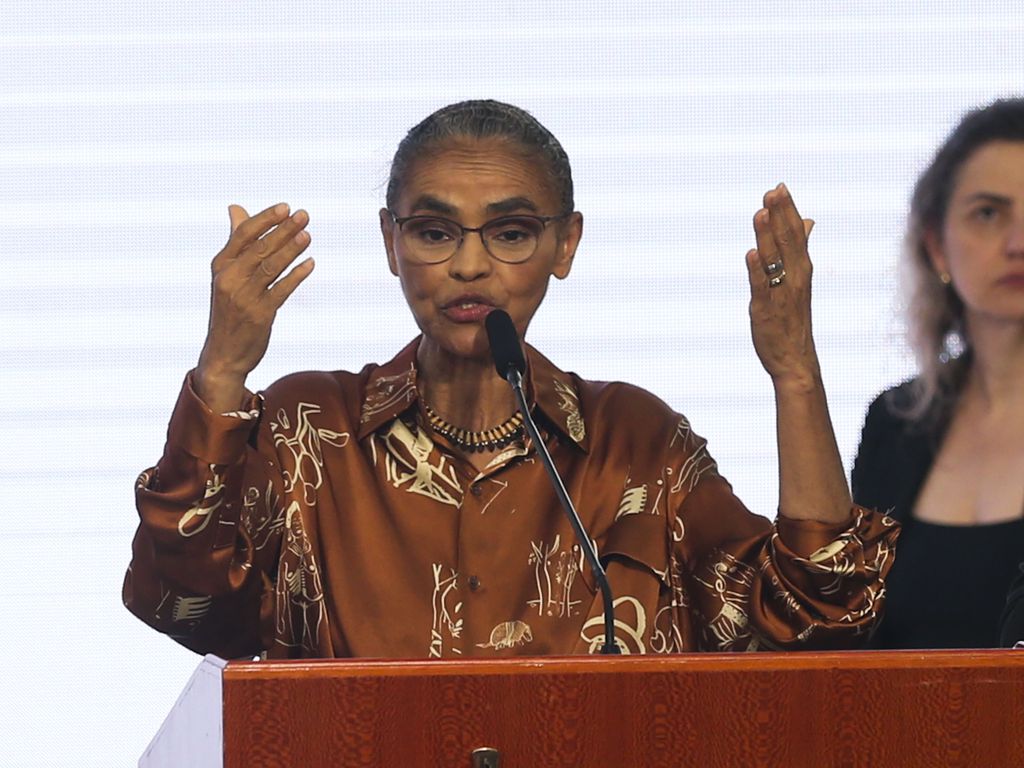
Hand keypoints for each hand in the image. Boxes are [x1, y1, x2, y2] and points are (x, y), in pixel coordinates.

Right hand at [195, 203, 313, 410]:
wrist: (223, 354)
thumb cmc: (229, 309)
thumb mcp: (226, 274)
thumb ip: (236, 242)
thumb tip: (235, 208)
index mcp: (221, 266)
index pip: (243, 234)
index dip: (266, 219)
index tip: (286, 207)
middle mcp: (229, 279)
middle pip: (260, 248)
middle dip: (284, 230)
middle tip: (304, 215)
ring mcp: (244, 297)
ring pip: (272, 267)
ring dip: (292, 249)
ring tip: (308, 235)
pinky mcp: (260, 314)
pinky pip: (282, 290)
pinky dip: (297, 275)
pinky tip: (310, 263)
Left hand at [745, 183, 818, 388]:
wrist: (796, 361)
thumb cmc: (795, 319)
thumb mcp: (800, 279)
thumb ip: (800, 248)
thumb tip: (808, 220)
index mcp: (802, 270)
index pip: (796, 234)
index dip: (788, 210)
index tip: (780, 186)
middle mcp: (795, 279)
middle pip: (788, 242)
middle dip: (780, 215)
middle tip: (773, 190)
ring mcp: (780, 294)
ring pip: (774, 260)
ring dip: (768, 236)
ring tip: (761, 212)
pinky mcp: (765, 311)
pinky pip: (761, 287)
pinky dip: (756, 270)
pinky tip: (751, 253)